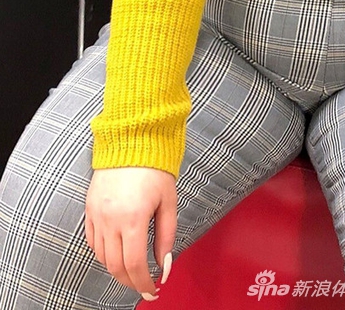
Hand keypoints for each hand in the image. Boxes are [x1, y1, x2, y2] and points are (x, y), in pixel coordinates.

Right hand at [85, 167, 176, 297]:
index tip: (152, 289)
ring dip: (116, 269)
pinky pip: (93, 241)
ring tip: (132, 271)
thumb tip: (164, 265)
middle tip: (143, 286)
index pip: (135, 265)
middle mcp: (111, 219)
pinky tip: (116, 254)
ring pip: (102, 256)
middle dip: (130, 282)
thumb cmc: (155, 167)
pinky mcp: (90, 208)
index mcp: (133, 218)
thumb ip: (166, 237)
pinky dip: (103, 253)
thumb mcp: (169, 202)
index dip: (143, 283)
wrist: (133, 139)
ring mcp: (97, 214)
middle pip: (116, 266)